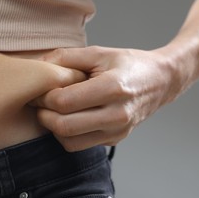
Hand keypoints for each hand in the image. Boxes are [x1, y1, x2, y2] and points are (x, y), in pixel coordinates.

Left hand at [32, 46, 180, 150]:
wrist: (160, 81)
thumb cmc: (130, 64)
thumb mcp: (100, 53)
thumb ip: (66, 57)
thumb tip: (37, 65)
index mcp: (113, 88)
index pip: (64, 102)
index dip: (44, 97)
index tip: (40, 90)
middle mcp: (117, 114)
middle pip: (64, 126)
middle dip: (44, 115)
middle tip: (41, 102)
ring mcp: (118, 130)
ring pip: (70, 141)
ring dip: (54, 128)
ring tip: (55, 110)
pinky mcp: (116, 139)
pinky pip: (81, 144)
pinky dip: (69, 134)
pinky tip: (72, 116)